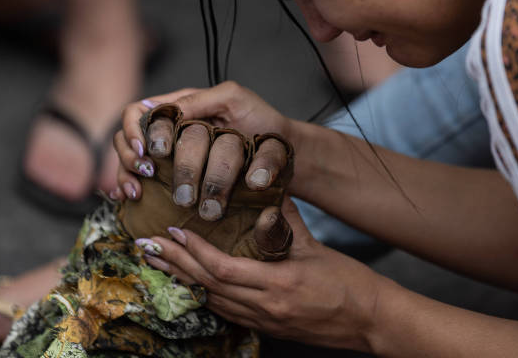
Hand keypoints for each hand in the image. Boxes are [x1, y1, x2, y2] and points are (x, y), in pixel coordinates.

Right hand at [112, 82, 293, 209]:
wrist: (284, 150)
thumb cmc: (261, 120)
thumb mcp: (233, 98)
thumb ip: (200, 100)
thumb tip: (171, 115)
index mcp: (178, 108)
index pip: (140, 112)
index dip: (136, 130)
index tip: (151, 151)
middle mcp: (169, 131)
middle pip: (131, 140)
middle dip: (132, 158)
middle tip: (148, 174)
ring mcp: (169, 157)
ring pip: (131, 163)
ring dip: (128, 176)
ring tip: (138, 192)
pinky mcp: (174, 180)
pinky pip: (141, 183)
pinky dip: (130, 190)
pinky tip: (132, 200)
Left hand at [142, 198, 381, 352]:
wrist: (370, 319)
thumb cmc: (348, 282)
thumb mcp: (316, 246)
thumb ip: (287, 219)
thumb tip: (268, 188)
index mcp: (278, 285)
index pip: (223, 269)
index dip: (195, 252)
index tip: (173, 232)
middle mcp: (265, 308)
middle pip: (209, 287)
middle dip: (176, 265)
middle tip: (147, 247)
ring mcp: (265, 322)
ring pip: (213, 302)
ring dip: (184, 282)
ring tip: (159, 263)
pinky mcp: (268, 328)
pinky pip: (227, 313)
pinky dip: (206, 296)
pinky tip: (191, 284)